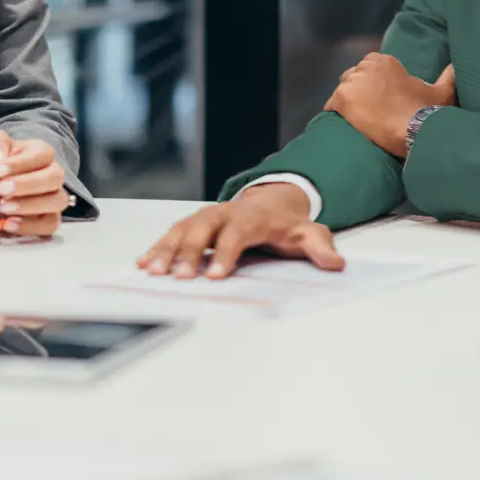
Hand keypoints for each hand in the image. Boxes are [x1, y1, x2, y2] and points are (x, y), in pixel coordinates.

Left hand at [0, 129, 70, 237]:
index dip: (19, 164)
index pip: (42, 155)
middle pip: (55, 178)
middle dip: (26, 185)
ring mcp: (55, 197)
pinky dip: (28, 226)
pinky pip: (50, 224)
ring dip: (28, 206)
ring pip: (57, 201)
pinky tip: (5, 225)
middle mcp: (54, 174)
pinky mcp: (51, 218)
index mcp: (43, 152)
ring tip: (1, 208)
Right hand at [136, 183, 343, 278]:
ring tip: (152, 271)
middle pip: (204, 228)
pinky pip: (173, 232)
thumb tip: (336, 264)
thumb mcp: (309, 233)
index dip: (226, 253)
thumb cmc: (287, 223)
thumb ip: (320, 248)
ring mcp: (208, 216)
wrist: (274, 202)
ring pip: (184, 229)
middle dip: (189, 252)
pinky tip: (143, 263)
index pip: (237, 233)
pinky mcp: (195, 223)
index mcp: (253, 216)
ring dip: (167, 249)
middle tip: (178, 277)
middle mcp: (226, 213)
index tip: (216, 276)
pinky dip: (158, 246)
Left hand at [325, 54, 455, 156]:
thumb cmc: (426, 110)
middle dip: (359, 90)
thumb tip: (456, 67)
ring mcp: (352, 83)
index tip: (378, 97)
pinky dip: (336, 114)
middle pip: (354, 77)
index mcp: (385, 61)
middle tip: (368, 109)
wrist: (412, 131)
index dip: (372, 82)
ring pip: (343, 90)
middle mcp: (366, 67)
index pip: (369, 66)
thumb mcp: (442, 91)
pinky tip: (345, 125)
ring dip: (348, 102)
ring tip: (357, 119)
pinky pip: (331, 105)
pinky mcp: (341, 99)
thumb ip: (448, 76)